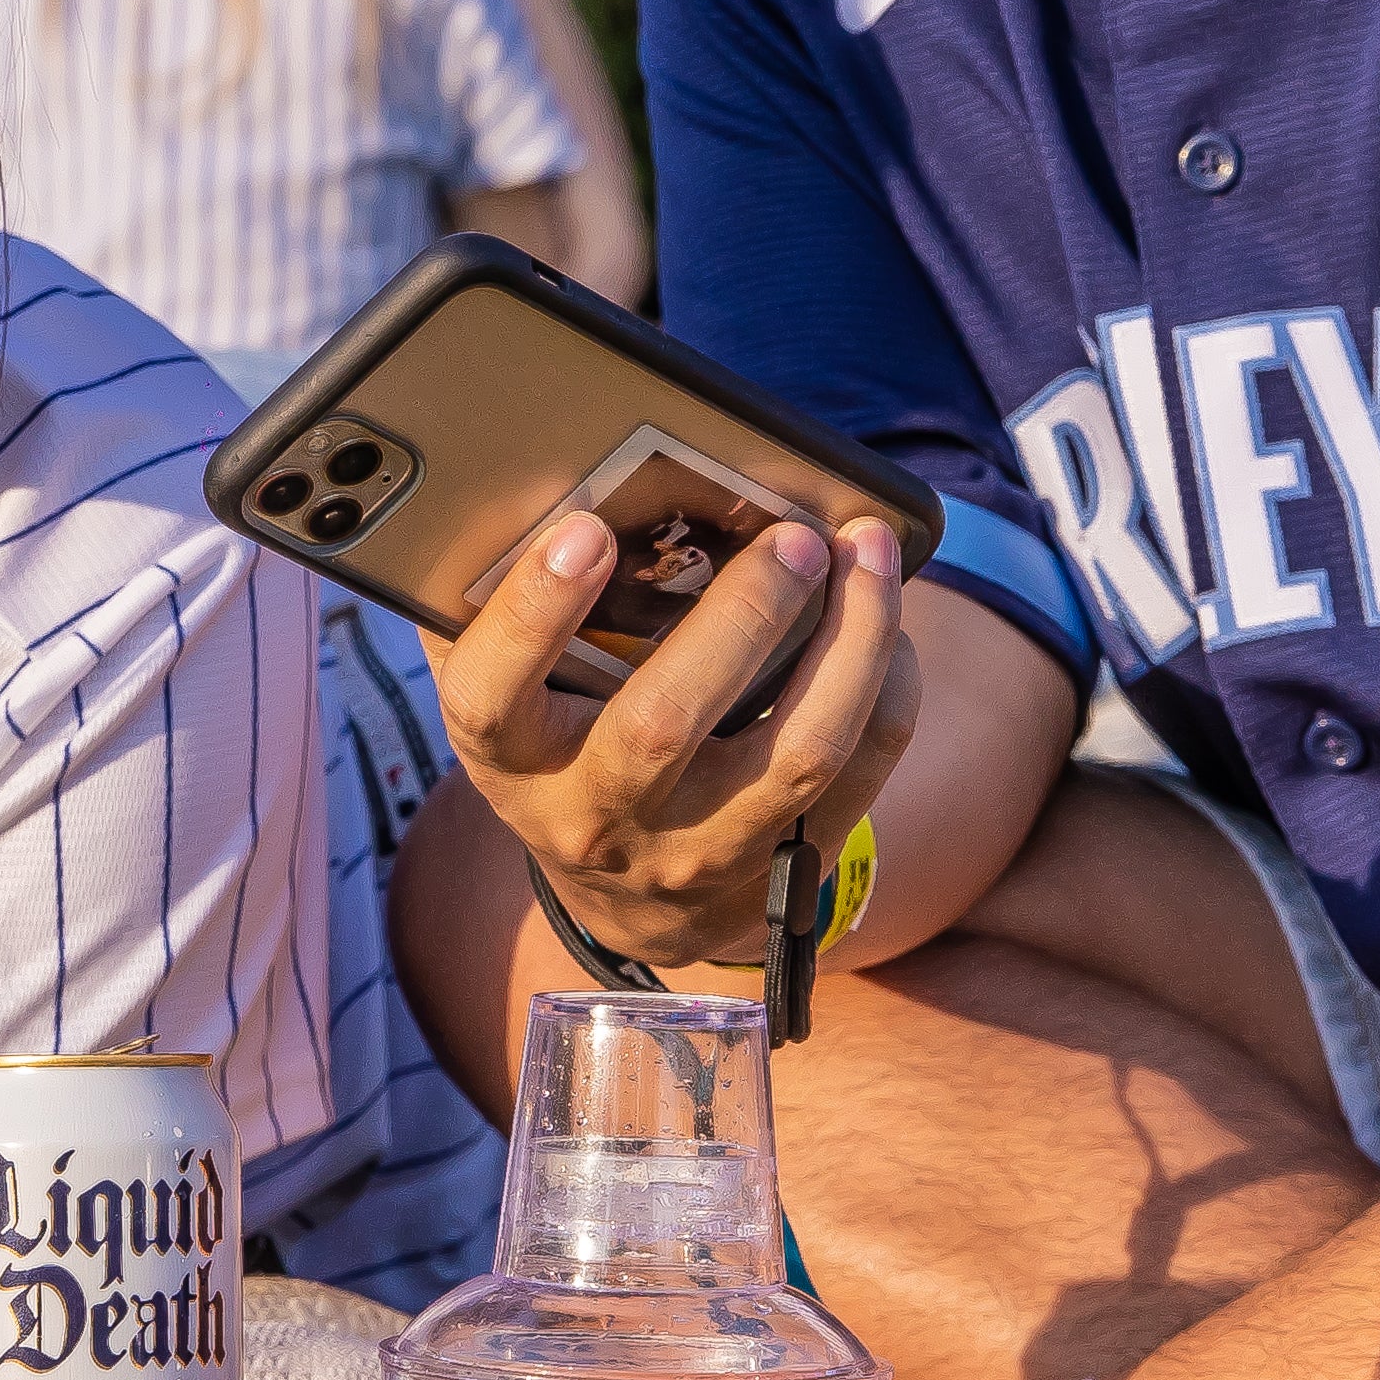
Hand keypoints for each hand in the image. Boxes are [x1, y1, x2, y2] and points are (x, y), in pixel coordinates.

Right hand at [424, 511, 922, 969]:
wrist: (630, 897)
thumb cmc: (566, 746)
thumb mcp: (515, 692)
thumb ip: (504, 609)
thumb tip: (549, 481)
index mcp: (512, 759)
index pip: (493, 696)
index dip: (533, 615)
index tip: (585, 531)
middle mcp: (598, 814)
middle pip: (662, 726)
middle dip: (740, 617)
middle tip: (793, 538)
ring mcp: (698, 849)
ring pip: (795, 754)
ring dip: (850, 642)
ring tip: (868, 551)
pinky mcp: (784, 862)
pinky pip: (860, 771)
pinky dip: (885, 683)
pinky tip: (884, 618)